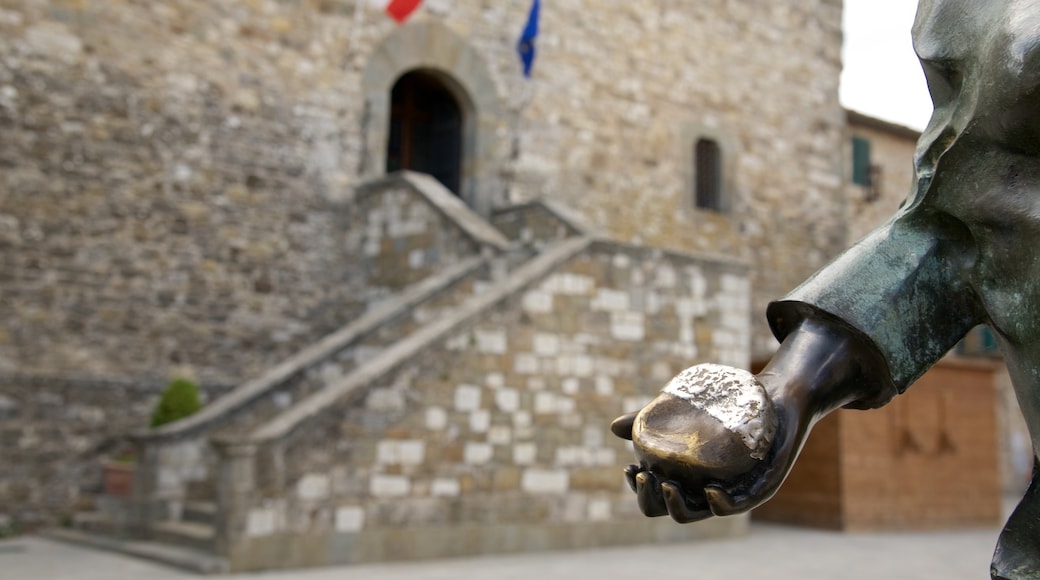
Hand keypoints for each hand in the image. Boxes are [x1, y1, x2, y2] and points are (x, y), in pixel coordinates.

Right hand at [611, 389, 807, 522]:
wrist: (776, 395)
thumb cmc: (729, 406)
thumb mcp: (686, 411)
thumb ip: (651, 420)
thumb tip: (614, 427)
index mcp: (691, 478)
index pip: (659, 497)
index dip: (641, 492)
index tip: (630, 468)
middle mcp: (710, 489)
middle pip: (674, 510)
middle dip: (652, 500)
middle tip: (644, 475)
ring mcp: (736, 490)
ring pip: (701, 512)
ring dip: (678, 506)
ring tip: (667, 485)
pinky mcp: (762, 486)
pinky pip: (740, 504)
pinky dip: (720, 504)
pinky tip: (709, 492)